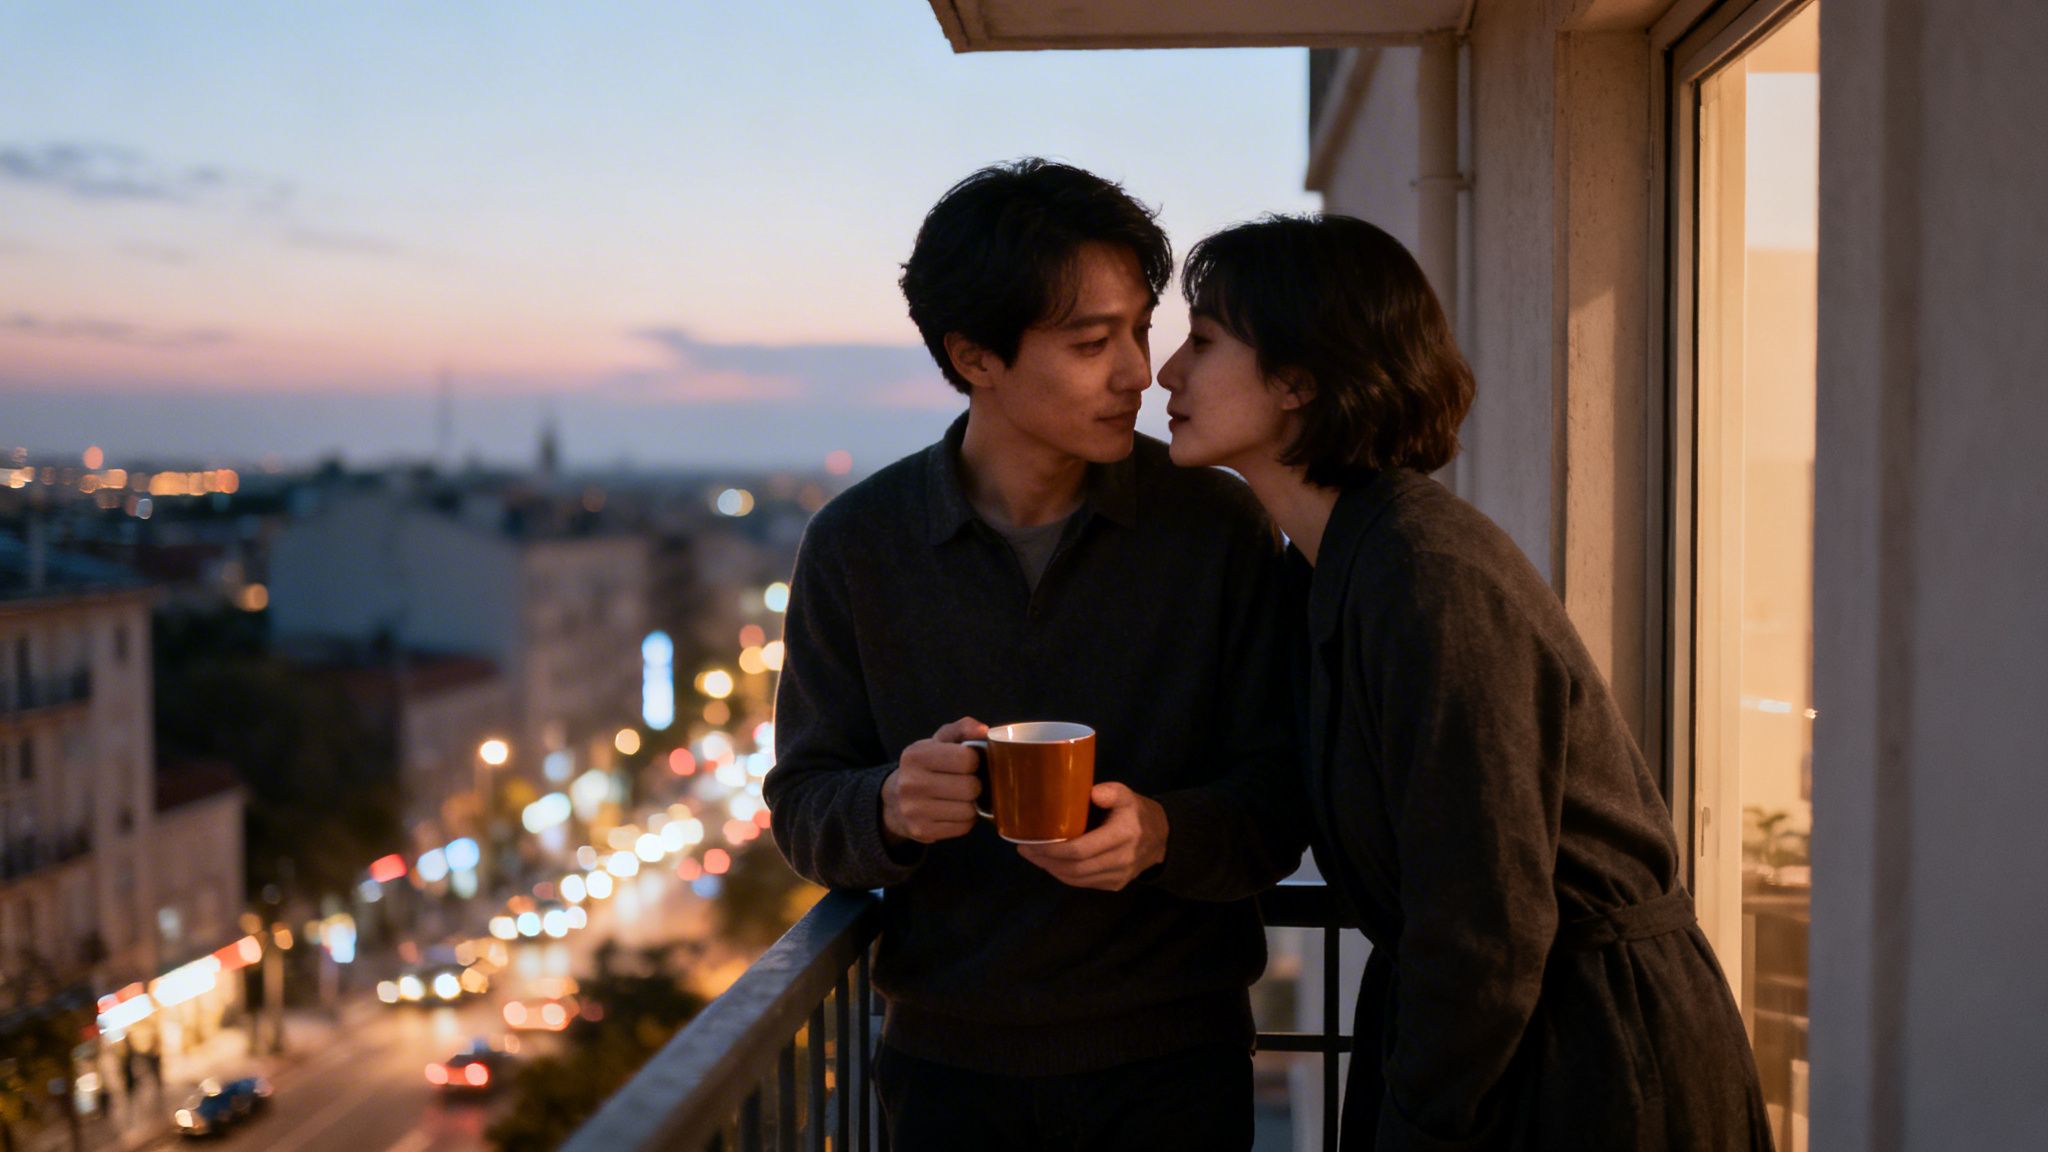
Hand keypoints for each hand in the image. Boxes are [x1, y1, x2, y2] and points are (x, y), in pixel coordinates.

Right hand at [880, 717, 988, 844]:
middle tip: (965, 782)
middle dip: (974, 784)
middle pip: (970, 787)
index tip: (966, 763)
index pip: (967, 759)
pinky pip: (963, 827)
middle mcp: (911, 783)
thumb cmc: (925, 767)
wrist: (894, 801)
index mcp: (915, 755)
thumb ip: (962, 729)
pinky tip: (953, 811)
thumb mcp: (938, 742)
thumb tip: (983, 730)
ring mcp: (914, 810)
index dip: (974, 761)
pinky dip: (964, 820)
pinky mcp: (922, 831)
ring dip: (971, 804)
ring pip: (969, 810)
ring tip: (959, 798)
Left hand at [1016, 782, 1167, 890]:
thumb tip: (1090, 792)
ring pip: (1076, 879)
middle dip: (1045, 861)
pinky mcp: (1114, 885)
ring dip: (1051, 869)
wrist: (1161, 839)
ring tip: (1033, 855)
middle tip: (1024, 848)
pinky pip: (1083, 883)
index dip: (1053, 850)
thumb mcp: (1127, 795)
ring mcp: (1118, 877)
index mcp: (1124, 835)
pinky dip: (1063, 874)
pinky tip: (1050, 863)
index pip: (1081, 850)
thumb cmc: (1136, 813)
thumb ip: (1111, 792)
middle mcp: (1121, 860)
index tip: (1031, 842)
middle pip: (1075, 868)